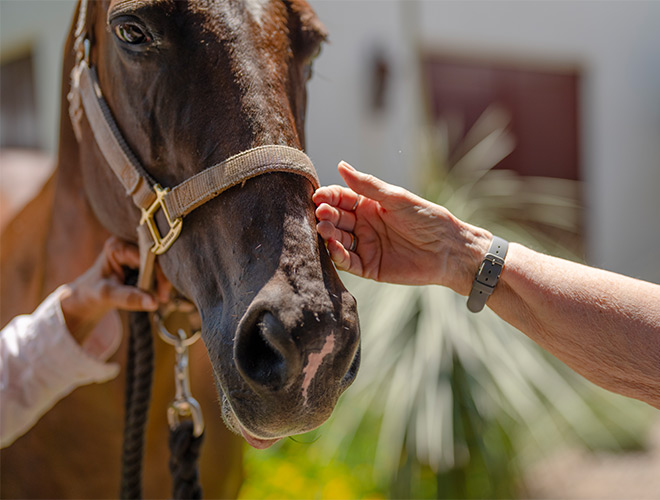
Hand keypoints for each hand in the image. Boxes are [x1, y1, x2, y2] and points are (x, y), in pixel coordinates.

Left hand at [60, 237, 159, 347]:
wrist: (89, 294)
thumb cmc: (94, 292)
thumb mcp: (108, 295)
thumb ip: (129, 298)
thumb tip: (154, 303)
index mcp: (117, 246)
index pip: (147, 257)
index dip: (158, 274)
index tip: (162, 295)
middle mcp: (128, 242)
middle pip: (156, 256)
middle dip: (162, 278)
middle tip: (163, 297)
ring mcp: (135, 248)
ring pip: (160, 261)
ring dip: (162, 280)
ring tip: (160, 297)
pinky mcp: (140, 256)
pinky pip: (157, 265)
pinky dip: (159, 279)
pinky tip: (157, 291)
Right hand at [313, 162, 490, 293]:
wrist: (449, 250)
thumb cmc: (427, 218)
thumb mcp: (396, 198)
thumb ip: (368, 185)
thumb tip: (342, 165)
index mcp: (369, 206)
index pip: (341, 199)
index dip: (329, 197)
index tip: (319, 196)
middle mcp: (364, 226)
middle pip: (336, 219)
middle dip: (326, 215)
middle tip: (321, 213)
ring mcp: (365, 246)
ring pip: (338, 240)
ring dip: (329, 234)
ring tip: (325, 228)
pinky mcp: (369, 267)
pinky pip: (347, 262)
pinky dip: (337, 255)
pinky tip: (333, 247)